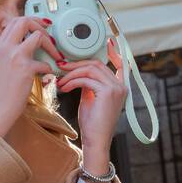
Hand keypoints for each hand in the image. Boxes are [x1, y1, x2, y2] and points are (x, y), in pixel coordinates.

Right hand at [0, 15, 63, 135]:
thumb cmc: (1, 91)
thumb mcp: (0, 64)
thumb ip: (11, 52)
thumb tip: (28, 44)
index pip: (14, 21)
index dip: (30, 21)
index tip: (40, 27)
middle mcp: (5, 47)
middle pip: (24, 21)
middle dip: (40, 26)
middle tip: (49, 37)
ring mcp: (15, 57)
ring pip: (38, 36)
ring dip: (51, 45)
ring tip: (55, 56)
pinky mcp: (25, 69)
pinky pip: (45, 63)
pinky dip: (49, 69)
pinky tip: (47, 76)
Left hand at [56, 36, 128, 158]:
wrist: (95, 140)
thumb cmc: (92, 123)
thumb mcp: (91, 98)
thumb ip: (89, 84)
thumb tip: (78, 73)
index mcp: (119, 86)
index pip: (120, 63)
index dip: (113, 51)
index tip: (107, 42)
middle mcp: (121, 85)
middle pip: (97, 64)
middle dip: (77, 64)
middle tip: (62, 67)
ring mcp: (116, 88)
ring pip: (90, 69)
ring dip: (72, 73)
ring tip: (60, 80)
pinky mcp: (107, 93)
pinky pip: (86, 79)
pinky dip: (72, 81)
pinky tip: (64, 87)